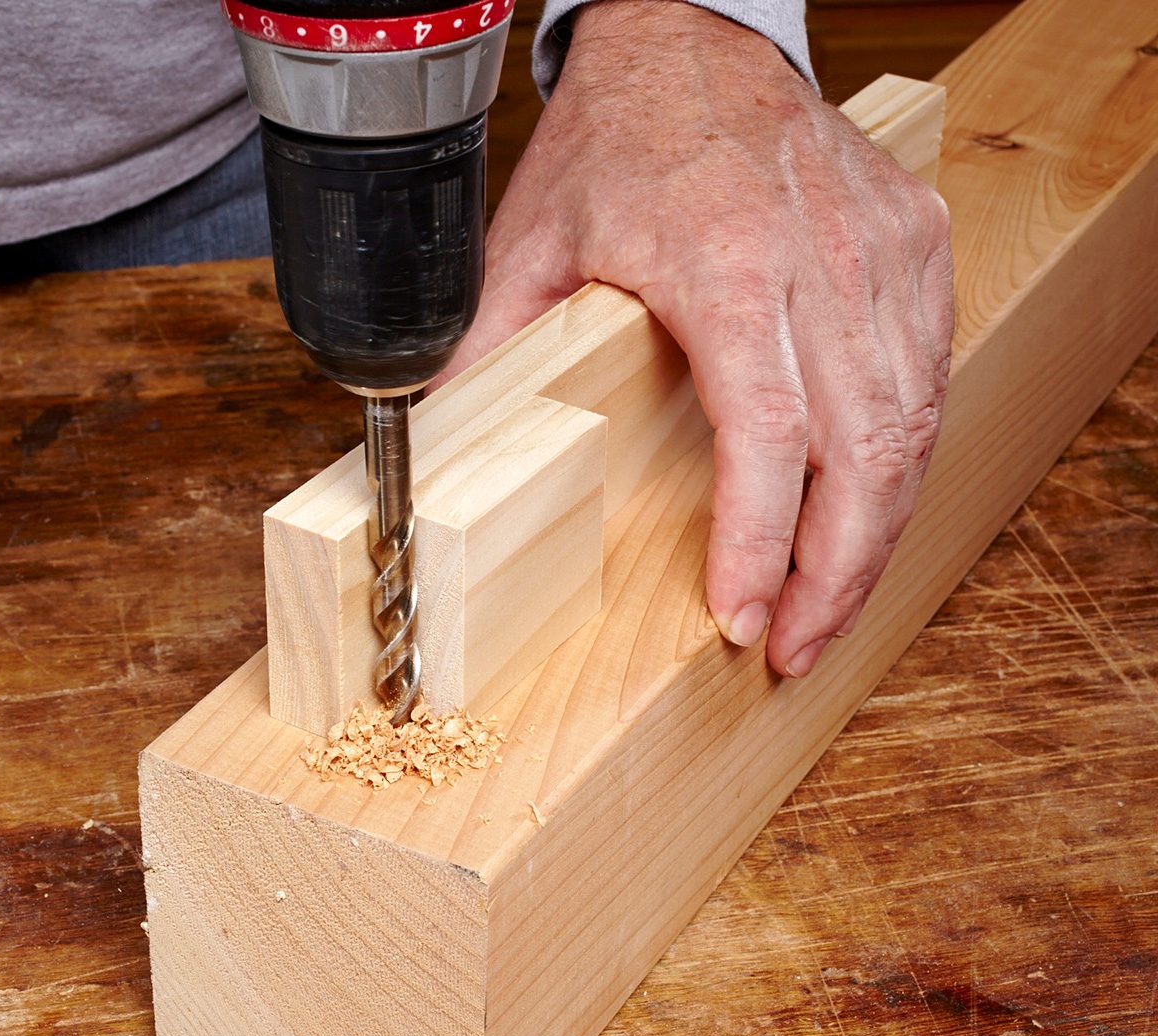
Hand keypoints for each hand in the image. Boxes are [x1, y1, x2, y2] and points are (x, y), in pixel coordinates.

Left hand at [438, 0, 953, 677]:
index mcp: (724, 264)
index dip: (762, 540)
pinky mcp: (915, 245)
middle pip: (861, 450)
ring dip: (875, 532)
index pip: (766, 431)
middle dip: (836, 571)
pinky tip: (870, 512)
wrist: (693, 41)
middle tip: (796, 645)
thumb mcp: (531, 240)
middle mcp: (821, 259)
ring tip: (831, 603)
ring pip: (910, 425)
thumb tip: (438, 443)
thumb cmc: (619, 140)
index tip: (742, 615)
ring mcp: (883, 250)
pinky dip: (903, 460)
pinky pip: (929, 378)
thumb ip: (490, 350)